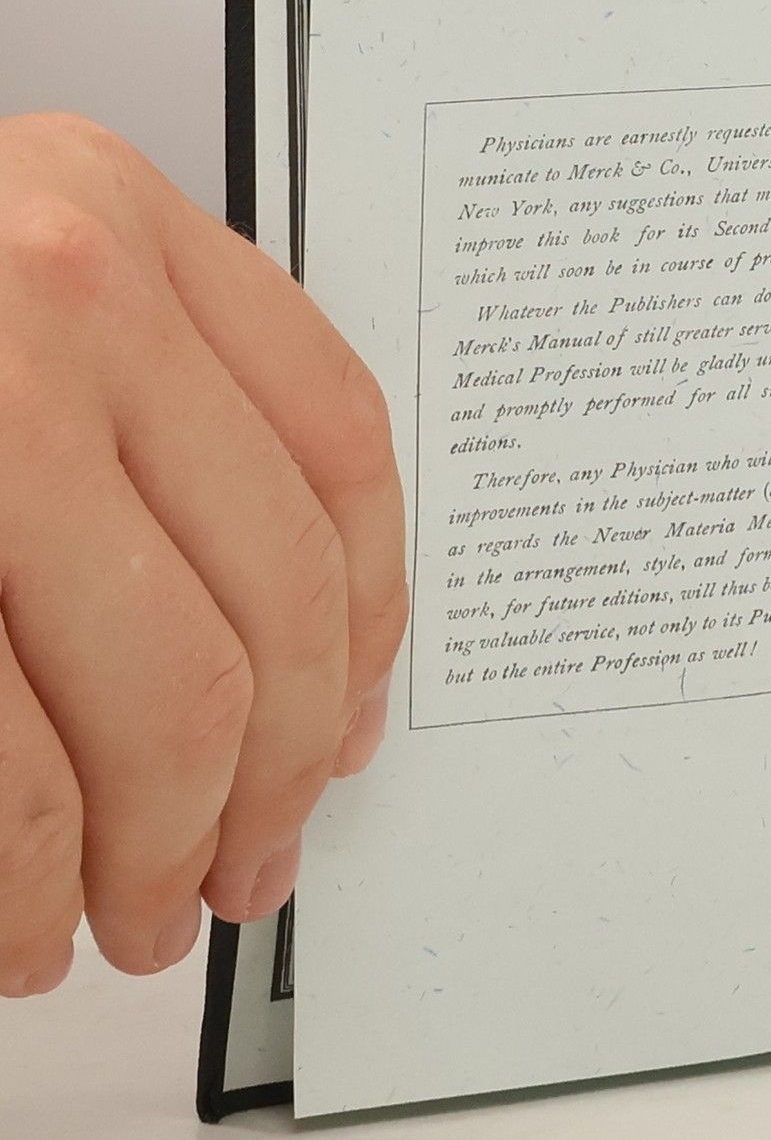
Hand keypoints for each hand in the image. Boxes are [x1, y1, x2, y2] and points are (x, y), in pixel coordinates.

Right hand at [0, 113, 407, 996]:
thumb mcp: (2, 298)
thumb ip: (156, 424)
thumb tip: (324, 681)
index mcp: (110, 216)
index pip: (338, 451)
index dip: (365, 624)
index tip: (345, 731)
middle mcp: (54, 293)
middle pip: (271, 600)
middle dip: (270, 782)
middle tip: (241, 870)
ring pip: (165, 699)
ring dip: (159, 852)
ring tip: (135, 916)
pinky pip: (7, 772)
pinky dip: (26, 882)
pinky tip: (19, 923)